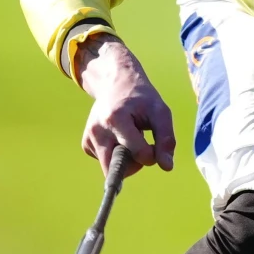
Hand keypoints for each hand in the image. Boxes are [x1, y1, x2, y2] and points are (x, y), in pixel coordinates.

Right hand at [75, 34, 175, 176]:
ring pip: (111, 168)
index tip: (154, 141)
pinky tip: (119, 137)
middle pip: (117, 169)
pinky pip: (105, 162)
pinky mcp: (86, 144)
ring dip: (126, 158)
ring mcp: (89, 137)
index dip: (153, 154)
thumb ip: (166, 139)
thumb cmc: (141, 99)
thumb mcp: (160, 112)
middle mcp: (97, 130)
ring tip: (129, 136)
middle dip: (134, 164)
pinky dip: (116, 155)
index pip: (140, 154)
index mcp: (116, 119)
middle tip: (141, 144)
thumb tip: (167, 167)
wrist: (115, 83)